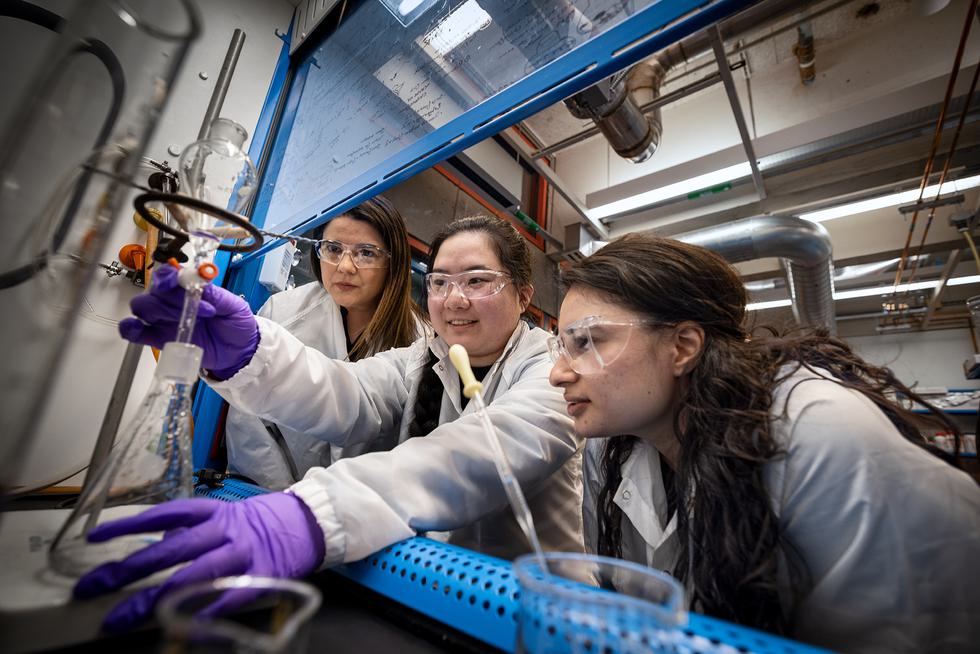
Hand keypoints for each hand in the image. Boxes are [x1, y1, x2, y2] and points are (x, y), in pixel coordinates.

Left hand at [73, 493, 324, 631]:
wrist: (308, 524)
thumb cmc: (258, 523)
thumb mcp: (223, 517)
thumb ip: (190, 532)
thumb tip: (155, 548)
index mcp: (213, 514)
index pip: (165, 516)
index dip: (130, 525)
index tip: (96, 538)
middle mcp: (225, 531)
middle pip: (173, 549)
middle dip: (130, 569)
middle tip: (94, 586)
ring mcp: (243, 555)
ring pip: (196, 574)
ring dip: (156, 597)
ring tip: (123, 616)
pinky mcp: (261, 577)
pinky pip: (232, 596)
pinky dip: (209, 611)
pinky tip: (186, 625)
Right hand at [119, 264, 258, 378]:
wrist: (239, 352)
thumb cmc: (236, 325)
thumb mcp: (234, 306)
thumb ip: (216, 295)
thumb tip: (200, 281)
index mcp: (189, 289)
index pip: (168, 276)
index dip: (167, 277)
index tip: (176, 282)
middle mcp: (172, 303)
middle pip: (153, 291)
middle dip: (169, 298)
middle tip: (196, 308)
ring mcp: (164, 320)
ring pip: (142, 308)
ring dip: (157, 311)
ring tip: (185, 321)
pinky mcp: (160, 339)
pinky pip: (135, 332)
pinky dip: (130, 328)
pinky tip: (138, 328)